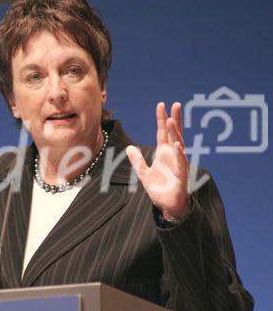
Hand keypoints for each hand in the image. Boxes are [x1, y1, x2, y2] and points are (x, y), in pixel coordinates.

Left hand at [126, 102, 189, 220]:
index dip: (162, 119)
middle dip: (174, 120)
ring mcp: (178, 163)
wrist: (167, 205)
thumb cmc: (159, 189)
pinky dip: (180, 154)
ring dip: (175, 133)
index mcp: (164, 153)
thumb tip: (129, 148)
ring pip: (178, 144)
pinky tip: (177, 145)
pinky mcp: (182, 174)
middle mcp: (173, 155)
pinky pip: (181, 162)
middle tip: (176, 104)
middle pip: (173, 134)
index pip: (162, 132)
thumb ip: (137, 160)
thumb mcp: (143, 173)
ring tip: (171, 121)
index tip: (161, 105)